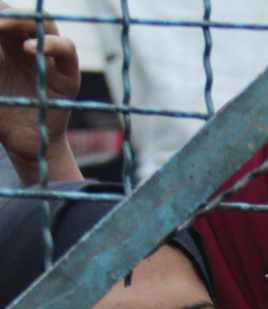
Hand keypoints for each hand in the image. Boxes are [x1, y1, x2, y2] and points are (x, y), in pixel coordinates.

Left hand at [0, 4, 80, 184]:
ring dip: (22, 20)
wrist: (19, 142)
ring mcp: (49, 58)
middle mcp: (28, 45)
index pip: (3, 14)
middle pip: (21, 14)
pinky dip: (51, 44)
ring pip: (45, 23)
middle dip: (4, 13)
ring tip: (1, 25)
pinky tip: (27, 48)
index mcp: (5, 42)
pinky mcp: (67, 75)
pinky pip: (67, 51)